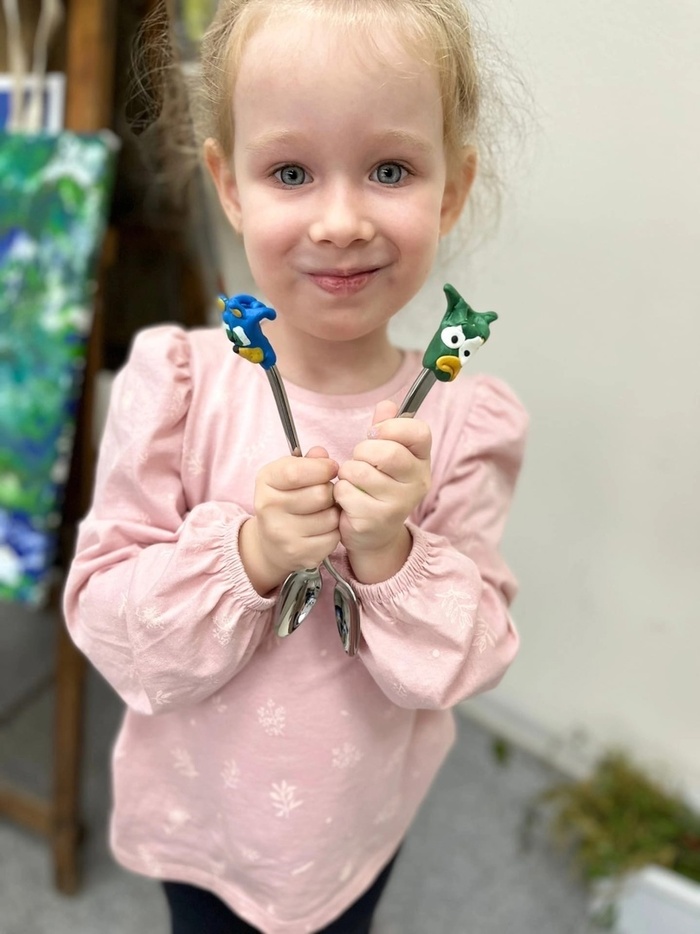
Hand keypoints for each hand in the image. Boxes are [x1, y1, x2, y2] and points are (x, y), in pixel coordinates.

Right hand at [240, 446, 339, 594]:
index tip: (331, 469)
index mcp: (266, 482)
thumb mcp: (288, 475)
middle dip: (330, 492)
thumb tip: (322, 454)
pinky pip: (333, 538)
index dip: (322, 468)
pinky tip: (322, 530)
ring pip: (331, 517)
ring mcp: (282, 534)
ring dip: (333, 513)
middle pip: (320, 494)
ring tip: (323, 513)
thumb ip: (308, 462)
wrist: (270, 544)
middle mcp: (269, 508)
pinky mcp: (299, 554)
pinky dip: (333, 533)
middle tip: (325, 495)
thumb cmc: (285, 501)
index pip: (297, 471)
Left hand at [334, 401, 431, 582]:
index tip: (375, 434)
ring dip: (348, 472)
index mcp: (422, 460)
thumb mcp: (386, 454)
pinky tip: (348, 499)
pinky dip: (340, 492)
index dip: (392, 427)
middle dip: (363, 451)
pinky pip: (347, 492)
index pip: (419, 432)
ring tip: (353, 480)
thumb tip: (387, 404)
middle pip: (388, 452)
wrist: (375, 534)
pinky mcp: (377, 519)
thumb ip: (386, 427)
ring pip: (361, 471)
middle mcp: (418, 482)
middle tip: (359, 460)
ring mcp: (399, 503)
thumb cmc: (378, 486)